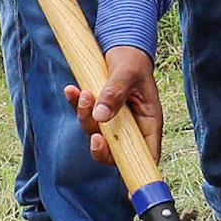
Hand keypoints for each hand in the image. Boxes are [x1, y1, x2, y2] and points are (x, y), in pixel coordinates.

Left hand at [68, 47, 161, 164]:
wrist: (122, 47)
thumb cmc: (133, 61)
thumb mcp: (127, 73)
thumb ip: (115, 94)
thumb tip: (101, 117)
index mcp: (148, 121)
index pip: (146, 154)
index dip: (135, 167)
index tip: (122, 173)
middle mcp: (132, 126)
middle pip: (116, 151)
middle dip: (101, 146)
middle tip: (95, 136)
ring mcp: (114, 120)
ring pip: (96, 133)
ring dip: (85, 117)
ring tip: (82, 93)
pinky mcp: (99, 112)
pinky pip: (85, 116)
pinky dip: (76, 105)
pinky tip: (71, 90)